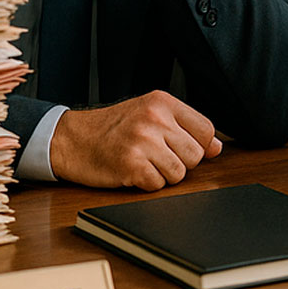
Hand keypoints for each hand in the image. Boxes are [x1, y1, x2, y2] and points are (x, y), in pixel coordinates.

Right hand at [49, 90, 222, 189]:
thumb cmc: (112, 128)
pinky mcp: (131, 164)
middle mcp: (155, 118)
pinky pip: (157, 185)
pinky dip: (146, 184)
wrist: (71, 139)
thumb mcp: (149, 114)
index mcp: (163, 102)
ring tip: (143, 163)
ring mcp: (143, 141)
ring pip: (179, 173)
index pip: (206, 130)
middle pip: (195, 155)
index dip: (200, 146)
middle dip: (179, 162)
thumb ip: (184, 127)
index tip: (182, 149)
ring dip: (163, 175)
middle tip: (156, 156)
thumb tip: (216, 147)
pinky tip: (132, 171)